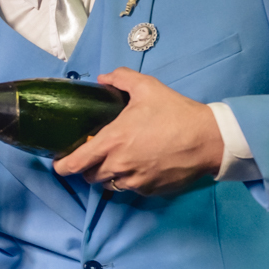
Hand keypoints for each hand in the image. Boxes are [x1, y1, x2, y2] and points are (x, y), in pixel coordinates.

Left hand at [53, 67, 223, 195]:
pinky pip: (131, 189)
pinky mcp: (150, 191)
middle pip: (90, 177)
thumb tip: (103, 78)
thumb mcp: (148, 87)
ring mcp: (135, 181)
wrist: (209, 139)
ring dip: (109, 176)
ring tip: (119, 161)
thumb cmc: (176, 112)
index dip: (62, 166)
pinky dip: (130, 181)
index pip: (75, 164)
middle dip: (89, 168)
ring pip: (110, 185)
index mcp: (112, 141)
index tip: (59, 164)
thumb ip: (121, 79)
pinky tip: (140, 166)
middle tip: (96, 155)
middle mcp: (119, 166)